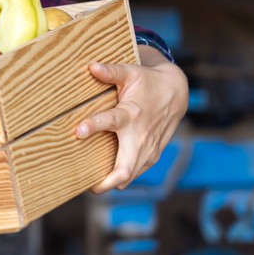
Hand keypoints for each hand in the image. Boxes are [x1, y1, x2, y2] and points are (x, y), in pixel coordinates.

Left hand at [75, 45, 188, 192]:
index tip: (77, 132)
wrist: (176, 92)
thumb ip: (111, 71)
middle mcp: (139, 136)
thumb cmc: (147, 82)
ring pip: (131, 174)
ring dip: (113, 183)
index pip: (110, 121)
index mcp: (130, 114)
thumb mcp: (130, 72)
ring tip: (92, 188)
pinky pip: (136, 172)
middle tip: (89, 187)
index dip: (93, 126)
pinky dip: (123, 179)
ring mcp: (147, 148)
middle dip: (108, 180)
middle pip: (126, 167)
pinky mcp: (151, 155)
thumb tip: (91, 66)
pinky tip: (107, 182)